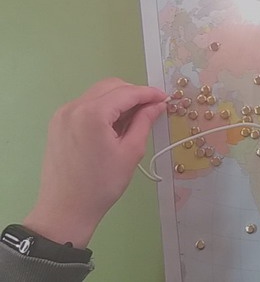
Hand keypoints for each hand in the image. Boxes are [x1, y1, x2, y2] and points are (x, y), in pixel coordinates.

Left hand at [23, 78, 166, 248]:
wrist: (65, 209)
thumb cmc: (102, 184)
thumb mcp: (130, 152)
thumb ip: (144, 122)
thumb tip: (157, 105)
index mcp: (92, 113)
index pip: (126, 93)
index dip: (149, 93)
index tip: (165, 98)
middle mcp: (74, 107)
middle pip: (110, 87)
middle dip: (133, 94)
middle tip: (152, 109)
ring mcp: (62, 114)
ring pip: (97, 94)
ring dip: (118, 100)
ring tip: (134, 119)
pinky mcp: (58, 123)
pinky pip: (86, 105)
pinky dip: (103, 108)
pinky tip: (114, 125)